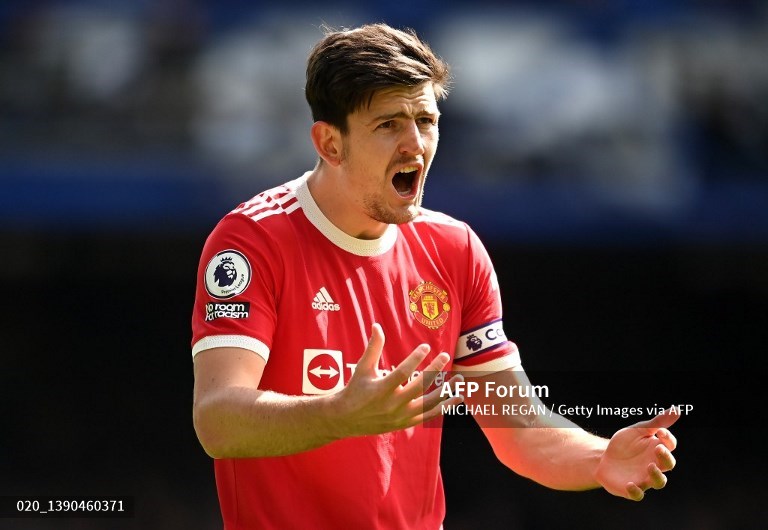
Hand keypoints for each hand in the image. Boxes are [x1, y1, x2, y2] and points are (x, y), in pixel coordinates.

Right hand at [330, 323, 463, 436]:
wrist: (346, 419)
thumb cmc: (355, 389)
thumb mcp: (362, 368)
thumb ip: (373, 348)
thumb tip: (377, 326)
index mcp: (381, 389)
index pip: (402, 373)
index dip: (415, 359)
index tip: (426, 347)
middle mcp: (393, 404)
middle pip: (419, 387)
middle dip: (435, 371)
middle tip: (446, 356)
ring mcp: (400, 416)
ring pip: (428, 404)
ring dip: (446, 392)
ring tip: (459, 379)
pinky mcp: (405, 423)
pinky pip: (428, 416)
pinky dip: (444, 408)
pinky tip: (456, 398)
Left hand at [595, 409, 679, 500]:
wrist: (603, 457)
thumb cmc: (624, 444)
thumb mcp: (638, 430)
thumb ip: (657, 422)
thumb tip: (677, 409)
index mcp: (657, 450)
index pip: (670, 446)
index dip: (668, 439)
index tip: (660, 431)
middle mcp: (655, 465)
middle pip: (668, 465)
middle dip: (665, 458)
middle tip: (658, 449)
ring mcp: (644, 478)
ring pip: (659, 482)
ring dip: (656, 475)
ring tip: (650, 466)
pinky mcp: (631, 489)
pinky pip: (637, 494)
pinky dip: (636, 491)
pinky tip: (630, 484)